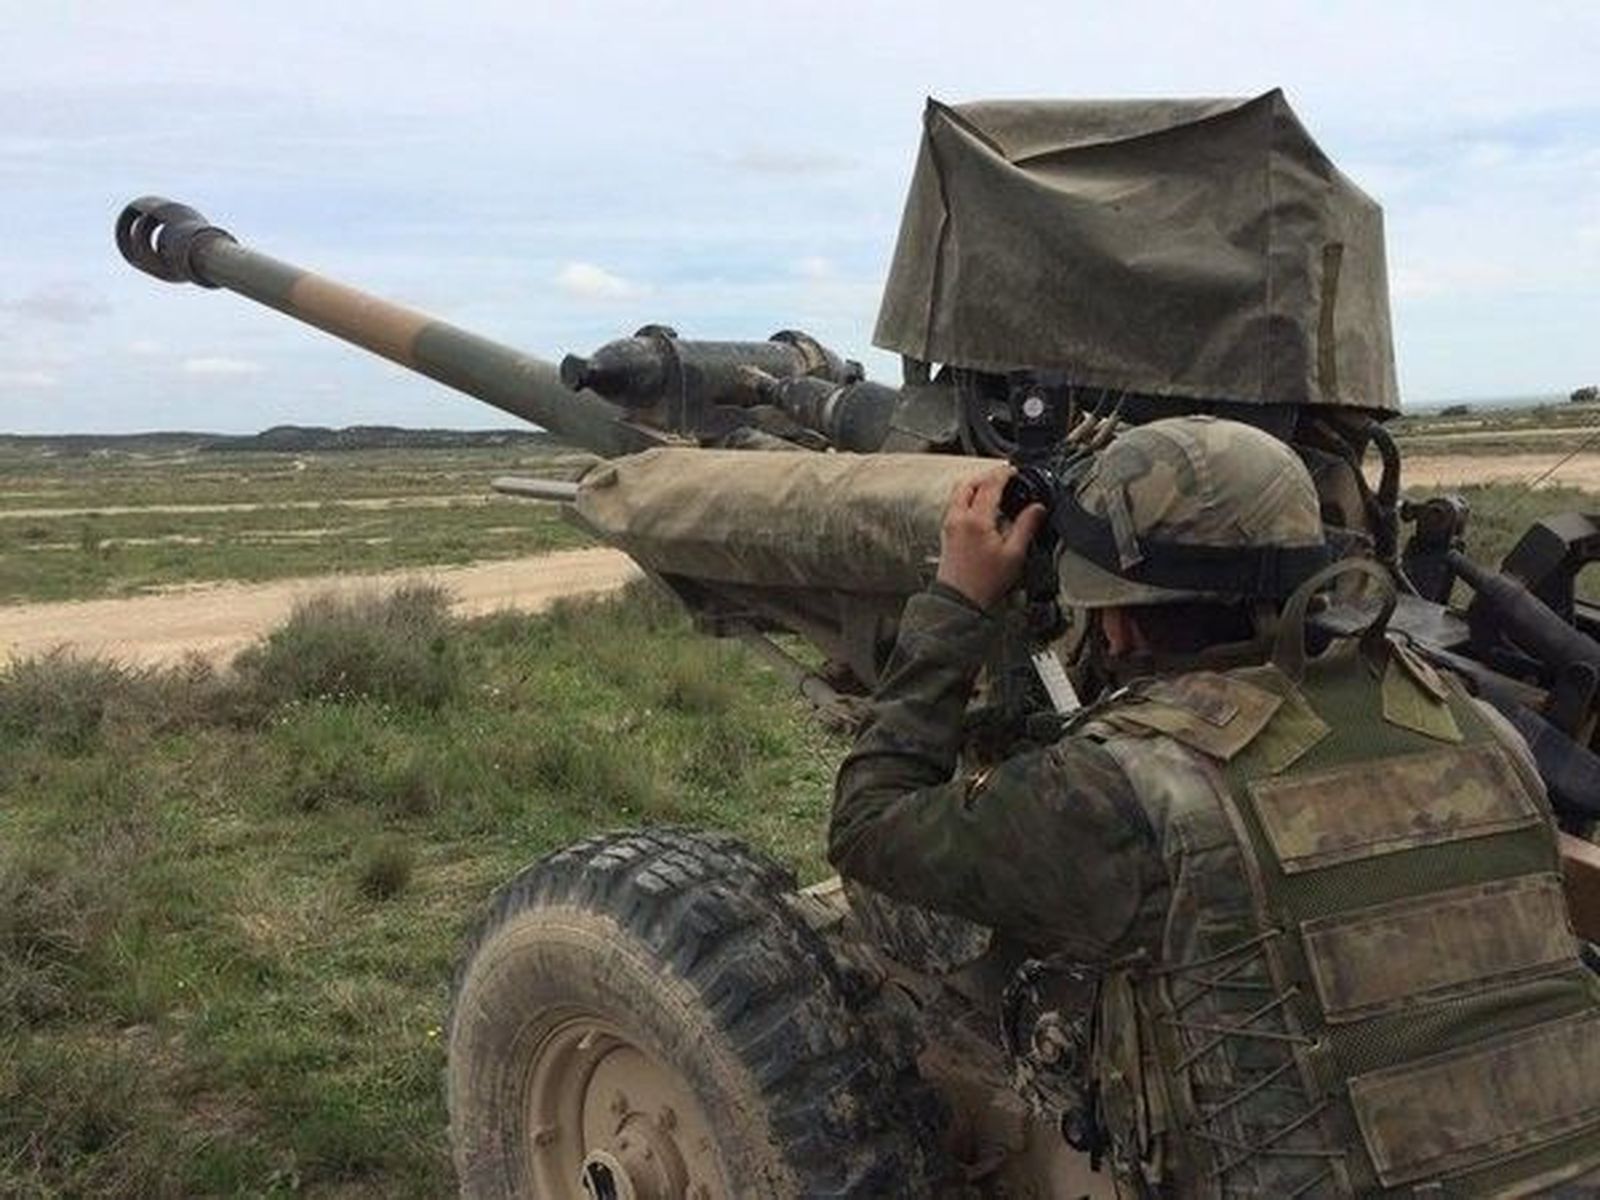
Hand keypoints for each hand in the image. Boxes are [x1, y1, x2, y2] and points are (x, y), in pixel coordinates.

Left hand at [935, 467, 1047, 610]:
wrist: (959, 601)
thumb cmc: (984, 582)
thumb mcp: (1014, 554)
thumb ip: (1026, 526)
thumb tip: (1037, 508)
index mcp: (976, 519)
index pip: (989, 484)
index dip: (1003, 473)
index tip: (1013, 471)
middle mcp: (958, 518)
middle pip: (969, 483)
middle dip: (986, 476)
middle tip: (1003, 477)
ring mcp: (950, 525)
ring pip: (959, 493)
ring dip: (976, 486)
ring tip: (993, 490)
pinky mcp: (947, 533)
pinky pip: (956, 505)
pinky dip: (968, 498)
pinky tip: (982, 508)